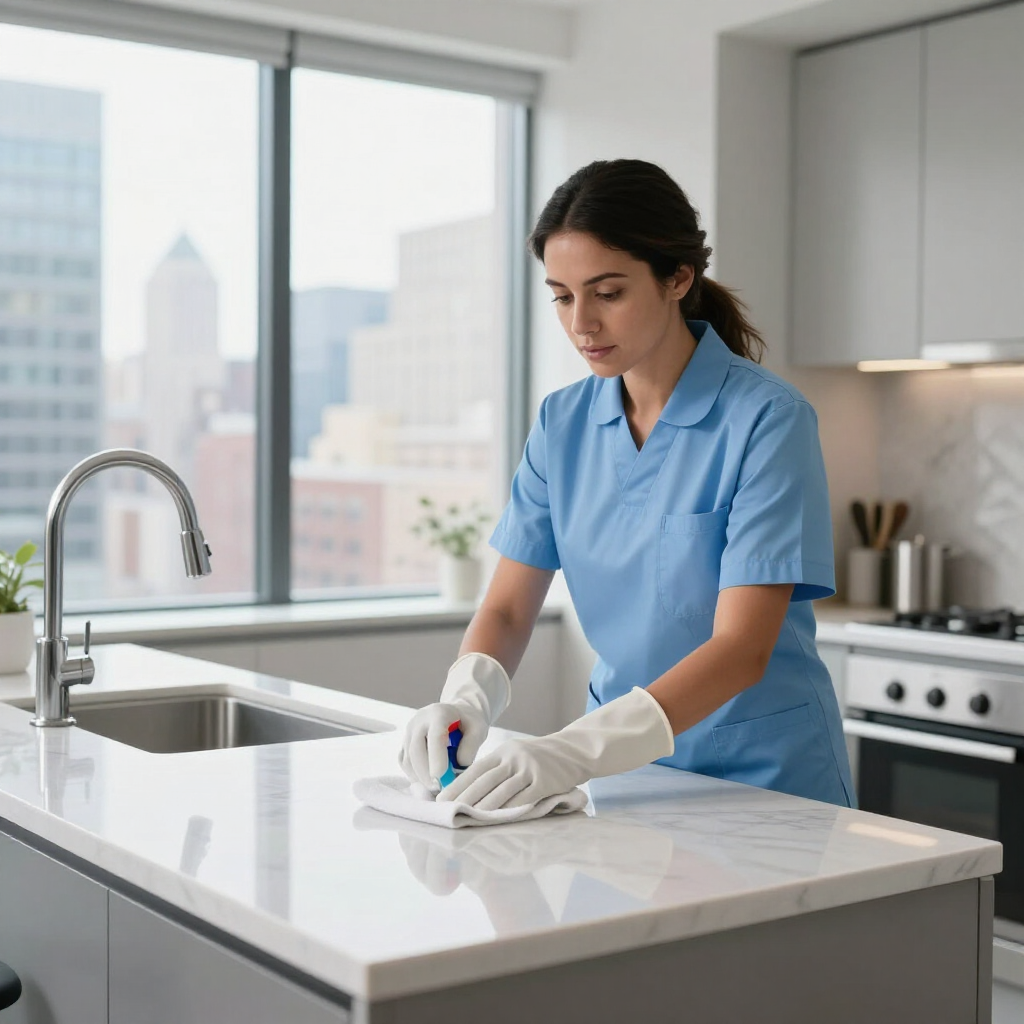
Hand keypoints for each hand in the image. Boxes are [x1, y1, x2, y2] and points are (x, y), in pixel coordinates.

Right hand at [398, 701, 488, 793]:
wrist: (456, 713)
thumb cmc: (468, 722)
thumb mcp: (478, 729)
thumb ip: (471, 745)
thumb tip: (459, 765)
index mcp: (438, 713)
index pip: (435, 736)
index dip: (437, 758)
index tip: (441, 778)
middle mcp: (419, 721)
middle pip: (415, 750)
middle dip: (426, 773)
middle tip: (440, 788)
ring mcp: (409, 731)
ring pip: (407, 759)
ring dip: (420, 777)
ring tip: (437, 787)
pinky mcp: (405, 743)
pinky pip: (404, 763)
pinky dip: (414, 776)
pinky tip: (428, 781)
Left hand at [438, 686, 674, 809]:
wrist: (572, 751)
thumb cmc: (538, 759)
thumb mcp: (514, 756)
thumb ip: (495, 770)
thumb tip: (468, 790)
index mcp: (502, 752)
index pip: (474, 770)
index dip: (456, 785)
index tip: (441, 799)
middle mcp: (512, 758)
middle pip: (483, 781)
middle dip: (463, 798)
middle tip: (447, 813)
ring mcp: (528, 769)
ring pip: (500, 792)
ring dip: (482, 808)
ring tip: (466, 819)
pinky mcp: (543, 782)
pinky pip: (522, 799)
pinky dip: (507, 810)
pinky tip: (496, 819)